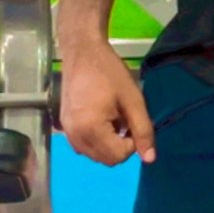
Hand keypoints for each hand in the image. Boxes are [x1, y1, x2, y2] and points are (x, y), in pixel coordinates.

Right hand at [59, 41, 156, 167]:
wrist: (82, 53)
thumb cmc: (109, 72)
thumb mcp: (133, 100)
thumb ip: (143, 130)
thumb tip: (149, 159)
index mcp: (91, 129)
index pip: (118, 156)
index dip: (131, 143)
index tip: (131, 121)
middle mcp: (75, 136)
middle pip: (106, 160)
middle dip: (120, 145)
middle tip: (123, 120)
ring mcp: (66, 133)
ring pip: (95, 155)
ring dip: (108, 144)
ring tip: (112, 118)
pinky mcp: (64, 127)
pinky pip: (84, 146)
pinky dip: (96, 140)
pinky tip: (99, 119)